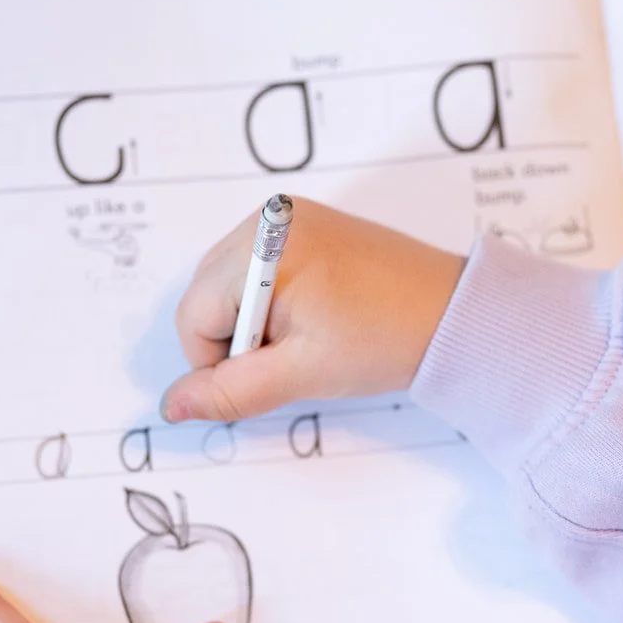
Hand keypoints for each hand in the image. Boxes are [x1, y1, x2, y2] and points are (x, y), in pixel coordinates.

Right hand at [163, 198, 465, 421]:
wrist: (452, 315)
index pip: (193, 316)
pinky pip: (255, 270)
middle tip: (296, 351)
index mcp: (262, 245)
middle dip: (237, 337)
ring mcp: (285, 216)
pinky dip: (270, 301)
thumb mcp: (301, 373)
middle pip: (204, 295)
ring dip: (252, 321)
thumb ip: (230, 391)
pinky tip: (313, 315)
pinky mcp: (302, 225)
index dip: (222, 360)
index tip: (276, 367)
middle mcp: (266, 217)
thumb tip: (170, 406)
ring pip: (225, 286)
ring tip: (309, 333)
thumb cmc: (385, 339)